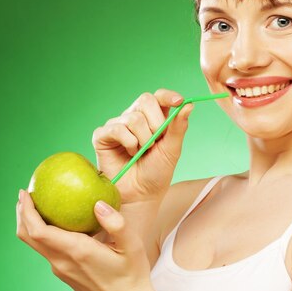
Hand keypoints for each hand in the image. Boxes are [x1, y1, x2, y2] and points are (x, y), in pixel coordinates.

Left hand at [16, 189, 148, 290]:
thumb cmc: (131, 274)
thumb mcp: (132, 246)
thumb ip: (116, 224)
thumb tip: (98, 204)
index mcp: (77, 251)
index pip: (39, 231)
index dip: (27, 211)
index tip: (25, 192)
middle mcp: (62, 261)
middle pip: (28, 236)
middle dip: (22, 213)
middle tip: (25, 193)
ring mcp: (61, 269)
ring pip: (35, 244)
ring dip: (29, 223)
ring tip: (36, 204)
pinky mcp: (64, 272)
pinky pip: (45, 249)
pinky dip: (41, 232)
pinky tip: (56, 223)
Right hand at [92, 88, 193, 203]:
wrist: (141, 195)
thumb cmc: (157, 172)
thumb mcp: (172, 150)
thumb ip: (179, 127)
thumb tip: (189, 105)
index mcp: (154, 117)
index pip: (159, 96)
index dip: (168, 96)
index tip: (179, 101)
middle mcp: (135, 117)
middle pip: (145, 100)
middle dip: (156, 123)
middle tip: (156, 142)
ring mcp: (118, 125)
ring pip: (133, 118)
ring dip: (143, 139)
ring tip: (142, 152)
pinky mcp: (102, 136)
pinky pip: (116, 129)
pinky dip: (128, 142)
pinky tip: (130, 153)